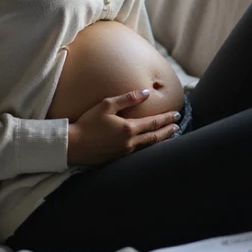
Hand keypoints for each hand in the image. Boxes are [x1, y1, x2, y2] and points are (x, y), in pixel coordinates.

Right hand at [66, 89, 181, 166]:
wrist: (73, 145)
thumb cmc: (88, 122)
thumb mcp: (107, 105)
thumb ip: (128, 99)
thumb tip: (146, 93)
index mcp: (129, 128)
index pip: (154, 123)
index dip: (166, 118)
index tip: (176, 114)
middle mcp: (130, 142)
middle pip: (155, 137)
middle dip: (168, 130)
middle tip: (178, 125)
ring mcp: (124, 152)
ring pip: (148, 146)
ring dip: (160, 140)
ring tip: (168, 135)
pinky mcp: (117, 158)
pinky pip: (138, 152)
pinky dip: (148, 147)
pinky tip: (148, 145)